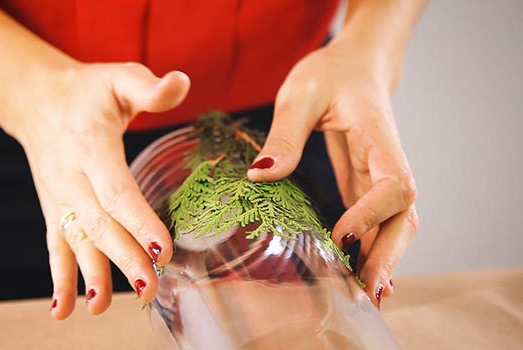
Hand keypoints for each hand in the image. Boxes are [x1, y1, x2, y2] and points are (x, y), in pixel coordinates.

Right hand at [6, 62, 189, 318]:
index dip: (138, 220)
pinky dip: (59, 279)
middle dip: (124, 258)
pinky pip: (55, 247)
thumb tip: (183, 83)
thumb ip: (149, 86)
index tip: (162, 248)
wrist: (38, 101)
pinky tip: (63, 311)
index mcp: (90, 145)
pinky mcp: (55, 210)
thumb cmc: (88, 91)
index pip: (116, 189)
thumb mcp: (119, 77)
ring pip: (78, 241)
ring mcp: (59, 198)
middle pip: (99, 224)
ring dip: (92, 275)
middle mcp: (70, 177)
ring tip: (104, 307)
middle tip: (150, 287)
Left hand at [247, 41, 417, 306]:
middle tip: (365, 291)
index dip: (371, 214)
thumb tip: (261, 174)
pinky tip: (355, 274)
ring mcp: (380, 175)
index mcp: (379, 137)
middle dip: (388, 254)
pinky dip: (370, 249)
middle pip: (405, 215)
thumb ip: (285, 134)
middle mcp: (388, 161)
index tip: (339, 235)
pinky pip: (376, 222)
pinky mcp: (366, 184)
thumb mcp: (300, 95)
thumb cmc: (330, 74)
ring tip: (363, 295)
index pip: (394, 184)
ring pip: (396, 224)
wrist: (355, 66)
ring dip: (383, 259)